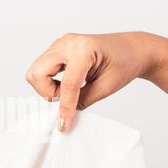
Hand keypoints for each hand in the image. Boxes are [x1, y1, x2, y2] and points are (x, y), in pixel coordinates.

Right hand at [25, 32, 159, 131]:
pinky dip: (49, 82)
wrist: (132, 49)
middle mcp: (67, 42)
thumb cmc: (124, 63)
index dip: (65, 107)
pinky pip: (42, 69)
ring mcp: (60, 44)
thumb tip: (63, 116)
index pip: (67, 83)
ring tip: (69, 92)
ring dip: (47, 88)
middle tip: (66, 100)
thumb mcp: (106, 87)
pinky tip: (66, 84)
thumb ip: (82, 101)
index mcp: (84, 48)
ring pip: (36, 72)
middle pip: (37, 73)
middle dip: (48, 92)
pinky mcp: (57, 50)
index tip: (64, 124)